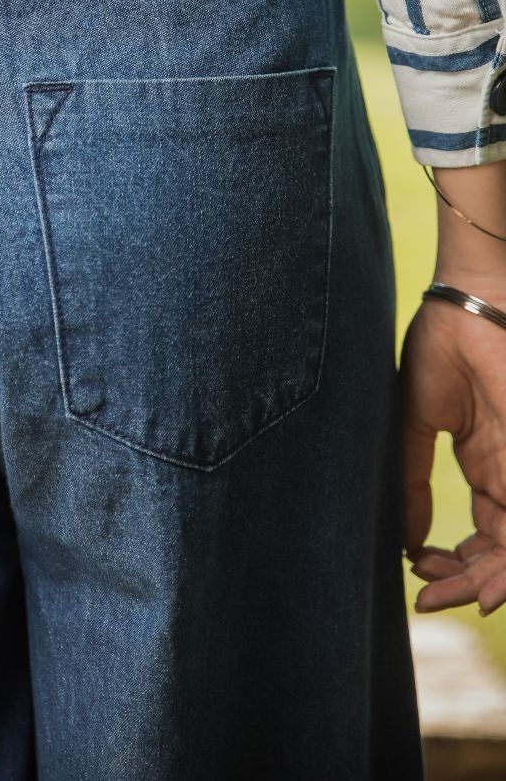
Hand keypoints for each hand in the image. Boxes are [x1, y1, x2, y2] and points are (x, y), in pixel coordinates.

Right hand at [401, 286, 505, 614]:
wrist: (466, 308)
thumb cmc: (438, 349)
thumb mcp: (414, 422)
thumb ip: (411, 478)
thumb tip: (407, 538)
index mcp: (485, 462)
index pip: (481, 534)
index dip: (452, 562)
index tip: (414, 572)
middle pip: (500, 550)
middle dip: (466, 580)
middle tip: (428, 595)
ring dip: (487, 581)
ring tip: (450, 596)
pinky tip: (484, 586)